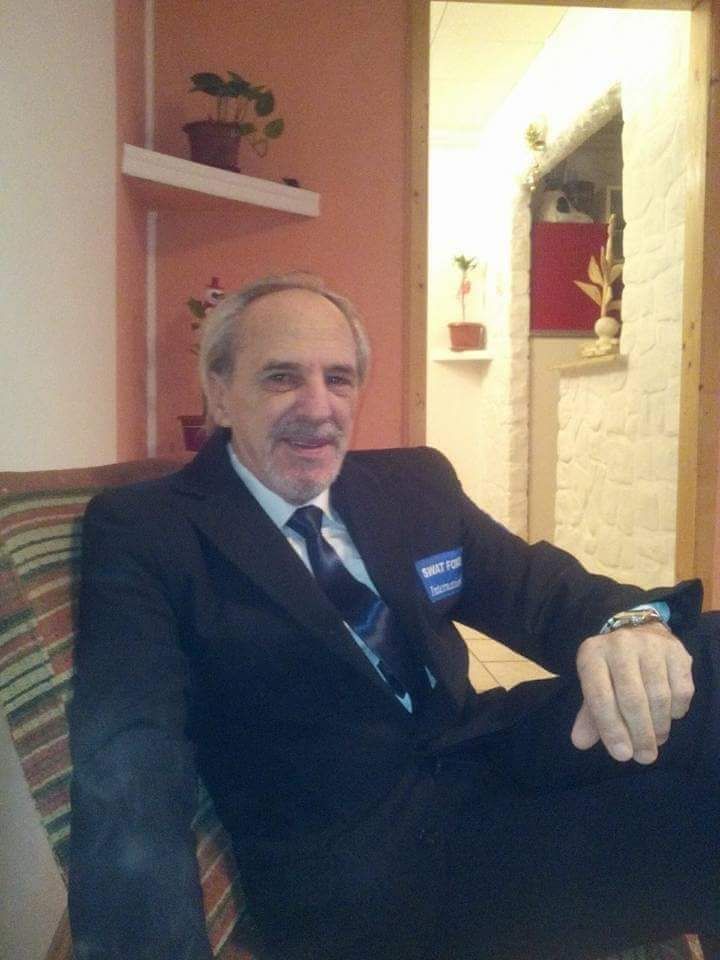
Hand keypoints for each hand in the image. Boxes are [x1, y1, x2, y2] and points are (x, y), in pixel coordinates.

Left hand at [570, 622, 693, 763]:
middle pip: (632, 698)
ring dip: (658, 727)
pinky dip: (676, 711)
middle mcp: (620, 644)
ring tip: (655, 741)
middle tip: (644, 757)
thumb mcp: (595, 686)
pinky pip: (681, 690)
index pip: (599, 696)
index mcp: (592, 654)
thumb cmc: (613, 669)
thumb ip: (589, 715)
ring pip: (659, 696)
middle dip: (639, 734)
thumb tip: (580, 742)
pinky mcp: (677, 652)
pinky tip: (669, 716)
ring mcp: (650, 645)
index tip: (622, 755)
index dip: (611, 729)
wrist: (641, 634)